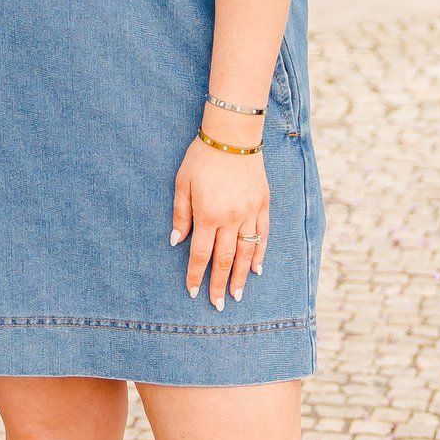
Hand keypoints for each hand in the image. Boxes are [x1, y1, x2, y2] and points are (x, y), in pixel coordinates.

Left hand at [171, 123, 269, 308]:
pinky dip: (260, 254)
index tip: (192, 291)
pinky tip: (257, 270)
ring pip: (246, 253)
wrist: (233, 135)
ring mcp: (249, 213)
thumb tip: (176, 241)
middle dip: (220, 284)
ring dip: (242, 277)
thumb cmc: (202, 157)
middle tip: (218, 304)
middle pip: (225, 259)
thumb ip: (181, 213)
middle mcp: (230, 218)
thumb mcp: (182, 182)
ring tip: (238, 295)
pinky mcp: (263, 205)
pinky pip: (263, 236)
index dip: (195, 274)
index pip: (200, 253)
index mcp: (207, 214)